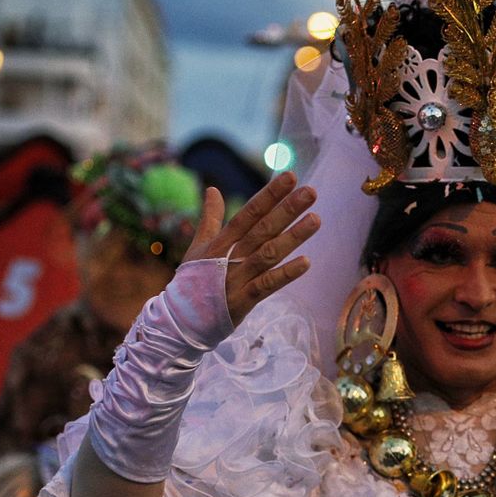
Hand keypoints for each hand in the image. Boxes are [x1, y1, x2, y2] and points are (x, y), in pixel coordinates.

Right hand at [184, 173, 319, 324]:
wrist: (179, 319)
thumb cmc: (193, 280)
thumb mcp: (199, 247)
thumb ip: (210, 218)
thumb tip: (212, 189)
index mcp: (221, 241)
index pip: (249, 213)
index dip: (270, 195)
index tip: (290, 177)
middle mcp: (230, 256)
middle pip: (262, 229)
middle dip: (286, 209)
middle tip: (310, 192)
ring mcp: (237, 278)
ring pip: (268, 254)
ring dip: (292, 237)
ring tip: (316, 219)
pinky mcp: (243, 300)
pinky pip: (267, 285)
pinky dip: (285, 274)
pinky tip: (306, 262)